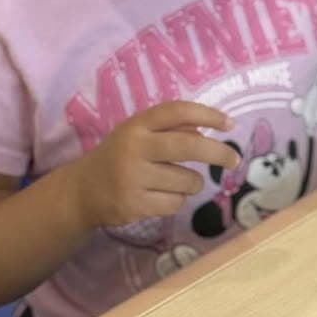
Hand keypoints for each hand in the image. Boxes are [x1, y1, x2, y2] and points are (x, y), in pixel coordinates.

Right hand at [69, 102, 238, 229]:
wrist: (82, 191)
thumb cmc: (121, 157)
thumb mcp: (139, 135)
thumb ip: (170, 130)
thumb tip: (208, 133)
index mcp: (137, 125)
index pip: (177, 111)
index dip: (207, 115)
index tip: (230, 124)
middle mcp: (134, 147)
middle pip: (190, 146)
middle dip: (218, 153)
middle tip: (234, 160)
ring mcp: (133, 178)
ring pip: (188, 181)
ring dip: (191, 183)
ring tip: (172, 182)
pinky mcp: (134, 205)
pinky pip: (177, 203)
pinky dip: (176, 200)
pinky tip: (159, 196)